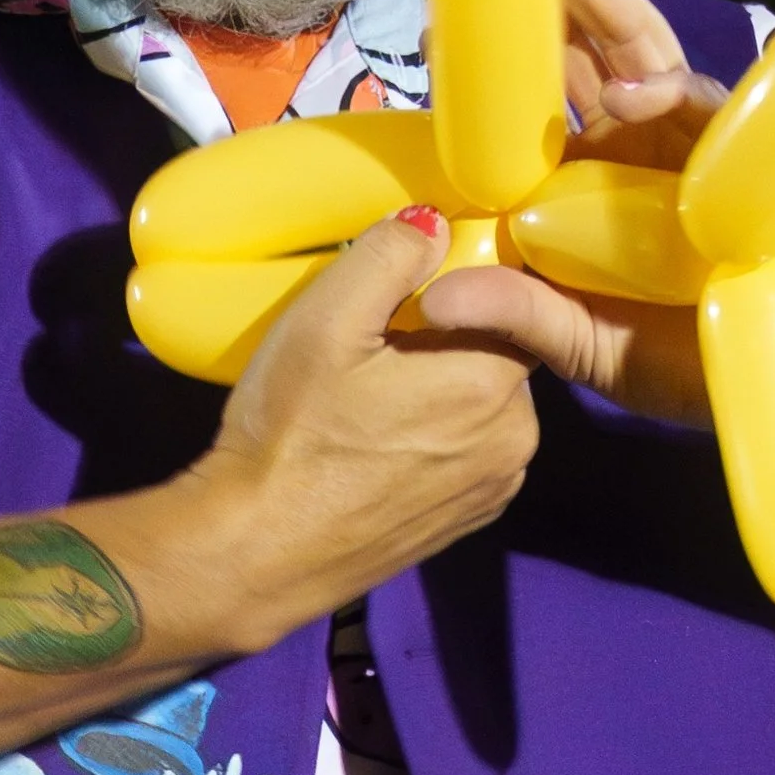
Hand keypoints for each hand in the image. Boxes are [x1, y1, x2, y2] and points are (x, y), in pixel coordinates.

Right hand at [204, 214, 538, 635]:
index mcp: (492, 381)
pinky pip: (468, 454)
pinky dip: (436, 441)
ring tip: (368, 404)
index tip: (403, 301)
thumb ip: (392, 254)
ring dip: (441, 392)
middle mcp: (517, 438)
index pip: (509, 304)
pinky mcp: (469, 522)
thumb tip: (437, 222)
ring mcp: (495, 488)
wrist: (257, 552)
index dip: (456, 291)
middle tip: (372, 353)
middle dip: (446, 343)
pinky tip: (376, 448)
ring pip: (482, 407)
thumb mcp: (326, 320)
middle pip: (496, 356)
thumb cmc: (289, 434)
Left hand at [408, 0, 740, 420]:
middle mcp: (631, 150)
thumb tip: (434, 301)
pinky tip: (623, 91)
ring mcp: (686, 144)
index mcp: (585, 185)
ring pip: (639, 55)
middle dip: (544, 3)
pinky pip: (705, 106)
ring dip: (598, 9)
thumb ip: (519, 319)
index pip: (531, 110)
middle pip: (583, 57)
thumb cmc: (687, 361)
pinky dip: (666, 91)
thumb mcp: (586, 344)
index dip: (490, 69)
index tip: (437, 41)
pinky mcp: (740, 154)